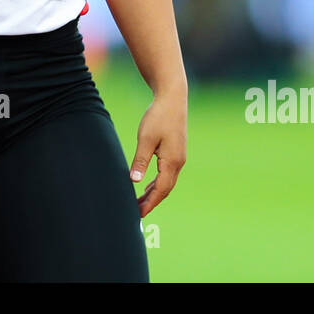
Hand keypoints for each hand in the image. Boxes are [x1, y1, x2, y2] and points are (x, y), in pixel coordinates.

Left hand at [129, 89, 186, 217]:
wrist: (172, 99)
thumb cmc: (158, 116)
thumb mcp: (146, 139)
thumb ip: (140, 161)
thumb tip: (135, 181)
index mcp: (172, 162)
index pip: (161, 190)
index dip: (150, 203)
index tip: (139, 214)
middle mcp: (178, 162)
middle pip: (165, 189)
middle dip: (151, 202)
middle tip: (136, 213)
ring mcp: (178, 158)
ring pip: (166, 182)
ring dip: (154, 193)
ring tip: (139, 203)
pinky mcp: (176, 152)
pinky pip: (167, 174)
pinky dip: (157, 183)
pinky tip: (148, 186)